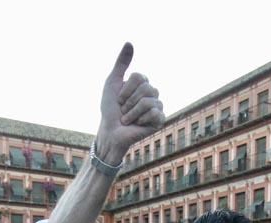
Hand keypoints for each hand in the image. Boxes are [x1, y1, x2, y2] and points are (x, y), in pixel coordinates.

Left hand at [94, 43, 164, 162]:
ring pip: (149, 101)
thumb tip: (129, 42)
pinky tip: (138, 125)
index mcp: (143, 84)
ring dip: (132, 113)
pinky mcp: (160, 120)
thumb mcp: (112, 82)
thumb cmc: (110, 109)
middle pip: (146, 88)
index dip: (125, 89)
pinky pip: (155, 113)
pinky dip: (141, 120)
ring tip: (128, 119)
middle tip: (123, 111)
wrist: (111, 132)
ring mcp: (158, 106)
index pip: (139, 77)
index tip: (119, 99)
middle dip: (129, 101)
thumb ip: (121, 63)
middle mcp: (152, 93)